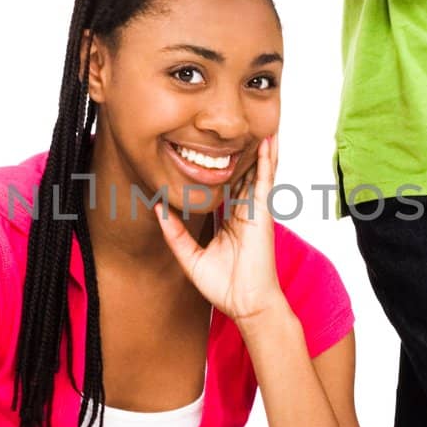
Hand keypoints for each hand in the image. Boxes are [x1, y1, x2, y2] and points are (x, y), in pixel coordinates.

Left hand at [153, 133, 285, 325]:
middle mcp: (242, 212)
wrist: (246, 302)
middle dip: (238, 154)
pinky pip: (265, 180)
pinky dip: (268, 160)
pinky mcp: (262, 212)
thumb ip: (174, 234)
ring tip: (257, 124)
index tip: (204, 152)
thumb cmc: (225, 286)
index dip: (216, 171)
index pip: (222, 189)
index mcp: (228, 222)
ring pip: (256, 172)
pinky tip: (268, 141)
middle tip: (231, 130)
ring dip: (257, 149)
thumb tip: (158, 209)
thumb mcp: (190, 257)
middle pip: (240, 175)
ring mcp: (254, 210)